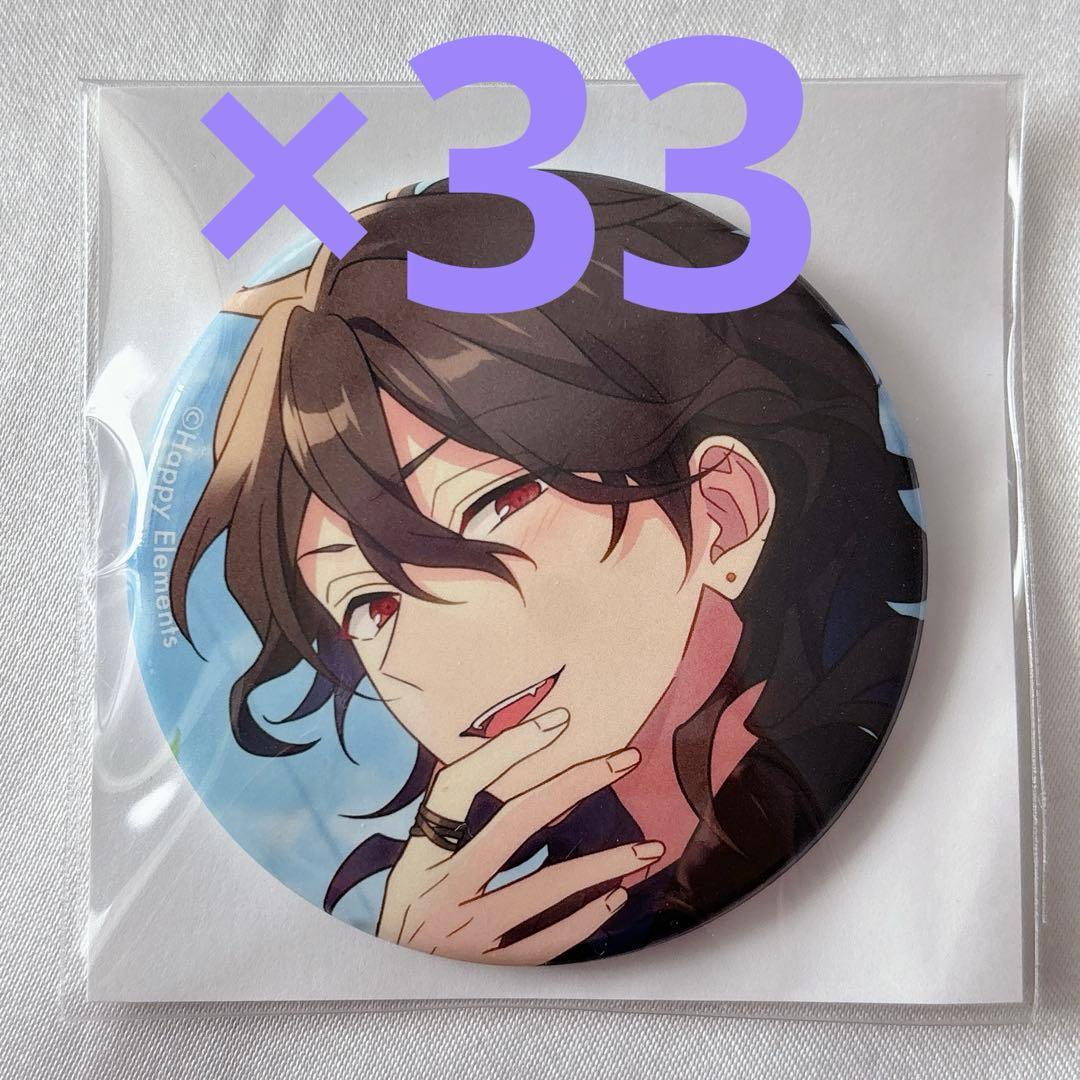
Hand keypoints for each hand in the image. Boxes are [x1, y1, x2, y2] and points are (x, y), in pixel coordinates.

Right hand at [376, 709, 664, 963]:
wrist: (379, 968)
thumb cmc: (408, 889)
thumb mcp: (418, 844)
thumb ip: (458, 807)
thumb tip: (525, 749)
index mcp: (420, 847)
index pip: (459, 784)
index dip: (507, 748)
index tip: (559, 720)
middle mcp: (441, 886)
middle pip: (516, 822)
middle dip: (576, 783)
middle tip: (626, 759)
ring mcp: (466, 929)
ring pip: (544, 888)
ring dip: (603, 865)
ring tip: (647, 848)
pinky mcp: (488, 960)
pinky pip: (546, 940)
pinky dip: (584, 918)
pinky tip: (616, 896)